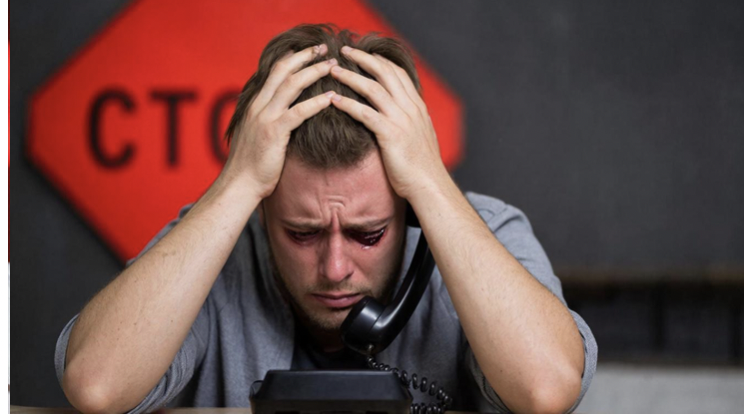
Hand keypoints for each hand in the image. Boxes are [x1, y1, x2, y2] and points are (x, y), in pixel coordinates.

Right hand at [223, 44, 338, 198]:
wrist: (239, 185)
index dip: (292, 58)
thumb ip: (270, 120)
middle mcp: (258, 106)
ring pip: (291, 85)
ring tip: (332, 66)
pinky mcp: (273, 132)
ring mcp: (265, 118)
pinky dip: (316, 102)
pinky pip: (298, 112)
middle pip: (283, 71)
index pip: (274, 72)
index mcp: (255, 105)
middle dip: (304, 57)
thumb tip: (287, 115)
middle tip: (323, 49)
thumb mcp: (258, 135)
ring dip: (313, 72)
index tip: (309, 51)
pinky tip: (331, 97)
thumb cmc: (251, 165)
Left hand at [329, 46, 448, 199]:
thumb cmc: (422, 166)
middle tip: (345, 50)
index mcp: (417, 107)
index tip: (363, 53)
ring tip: (333, 70)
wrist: (429, 185)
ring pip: (373, 88)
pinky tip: (333, 100)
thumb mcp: (420, 136)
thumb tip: (399, 116)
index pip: (398, 73)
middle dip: (363, 58)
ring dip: (351, 76)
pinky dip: (348, 104)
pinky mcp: (390, 134)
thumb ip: (410, 121)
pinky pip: (365, 113)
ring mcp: (401, 120)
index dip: (379, 60)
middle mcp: (410, 108)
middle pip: (385, 73)